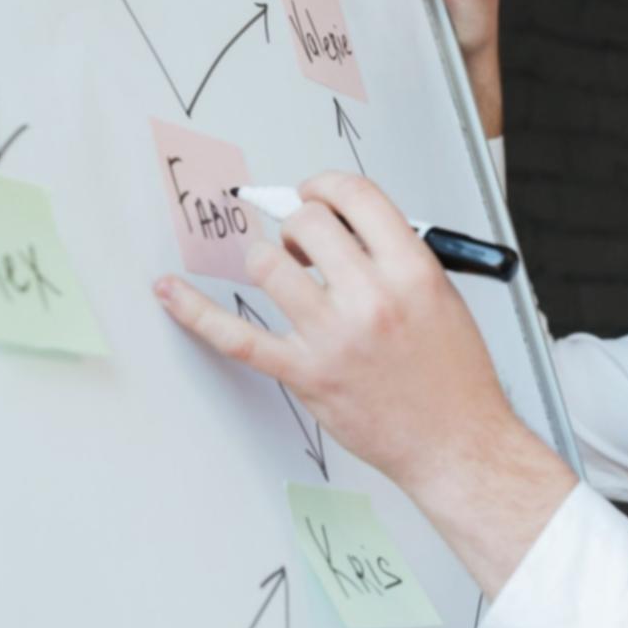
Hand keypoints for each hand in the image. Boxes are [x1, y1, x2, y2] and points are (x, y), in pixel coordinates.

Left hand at [152, 173, 574, 593]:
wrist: (455, 442)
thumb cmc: (454, 377)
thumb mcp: (442, 297)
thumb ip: (396, 257)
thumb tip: (346, 229)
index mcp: (413, 272)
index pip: (356, 197)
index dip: (327, 185)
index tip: (318, 193)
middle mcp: (371, 299)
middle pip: (307, 224)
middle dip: (300, 223)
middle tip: (305, 241)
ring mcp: (333, 337)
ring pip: (268, 265)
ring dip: (268, 259)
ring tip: (282, 271)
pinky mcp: (305, 374)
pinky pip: (237, 337)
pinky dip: (195, 312)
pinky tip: (171, 292)